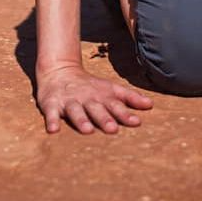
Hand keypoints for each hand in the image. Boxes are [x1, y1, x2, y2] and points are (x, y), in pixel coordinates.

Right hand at [36, 64, 151, 134]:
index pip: (114, 104)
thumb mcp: (110, 88)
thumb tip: (151, 105)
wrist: (59, 70)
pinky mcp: (51, 104)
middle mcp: (86, 98)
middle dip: (104, 118)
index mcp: (100, 95)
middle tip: (113, 129)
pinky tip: (53, 129)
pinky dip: (51, 120)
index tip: (136, 122)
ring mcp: (68, 101)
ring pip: (75, 110)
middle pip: (96, 108)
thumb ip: (129, 97)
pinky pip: (50, 113)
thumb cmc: (89, 86)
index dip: (125, 113)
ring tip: (87, 130)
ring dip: (81, 120)